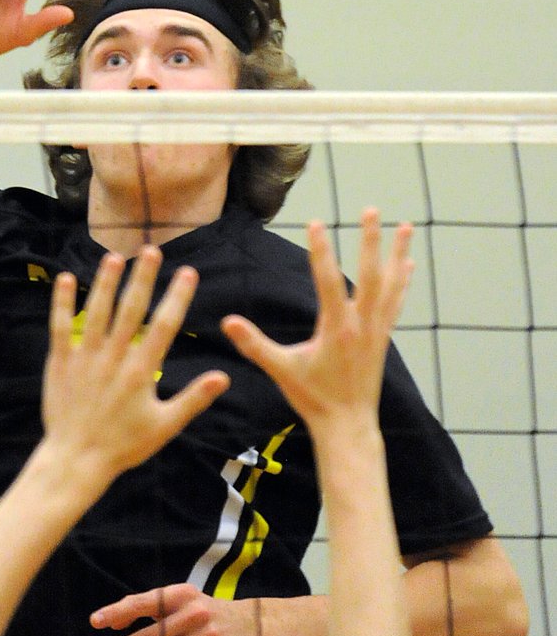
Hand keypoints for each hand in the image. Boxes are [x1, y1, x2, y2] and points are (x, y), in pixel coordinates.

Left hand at [41, 246, 229, 483]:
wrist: (76, 460)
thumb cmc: (124, 445)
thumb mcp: (165, 426)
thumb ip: (193, 399)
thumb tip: (223, 377)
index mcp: (142, 371)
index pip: (164, 326)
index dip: (177, 296)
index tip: (188, 272)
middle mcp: (114, 358)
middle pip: (131, 310)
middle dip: (143, 278)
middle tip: (151, 250)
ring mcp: (85, 358)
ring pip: (97, 312)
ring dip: (106, 282)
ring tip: (115, 256)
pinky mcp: (61, 363)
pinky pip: (61, 327)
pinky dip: (63, 302)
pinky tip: (67, 278)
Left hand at [90, 583, 260, 635]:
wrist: (251, 626)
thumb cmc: (206, 613)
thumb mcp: (183, 601)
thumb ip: (153, 609)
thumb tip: (114, 621)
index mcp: (181, 594)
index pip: (143, 602)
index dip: (118, 611)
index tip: (96, 622)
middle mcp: (192, 613)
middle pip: (149, 635)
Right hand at [222, 208, 413, 428]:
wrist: (348, 426)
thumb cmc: (313, 399)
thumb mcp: (281, 370)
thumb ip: (254, 344)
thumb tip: (228, 322)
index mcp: (336, 329)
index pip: (327, 281)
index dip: (320, 251)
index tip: (316, 223)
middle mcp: (361, 325)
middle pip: (369, 274)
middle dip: (370, 240)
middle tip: (371, 209)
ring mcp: (376, 330)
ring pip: (389, 284)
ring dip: (397, 253)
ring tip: (407, 226)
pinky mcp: (383, 338)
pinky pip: (395, 302)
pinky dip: (401, 281)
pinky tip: (407, 263)